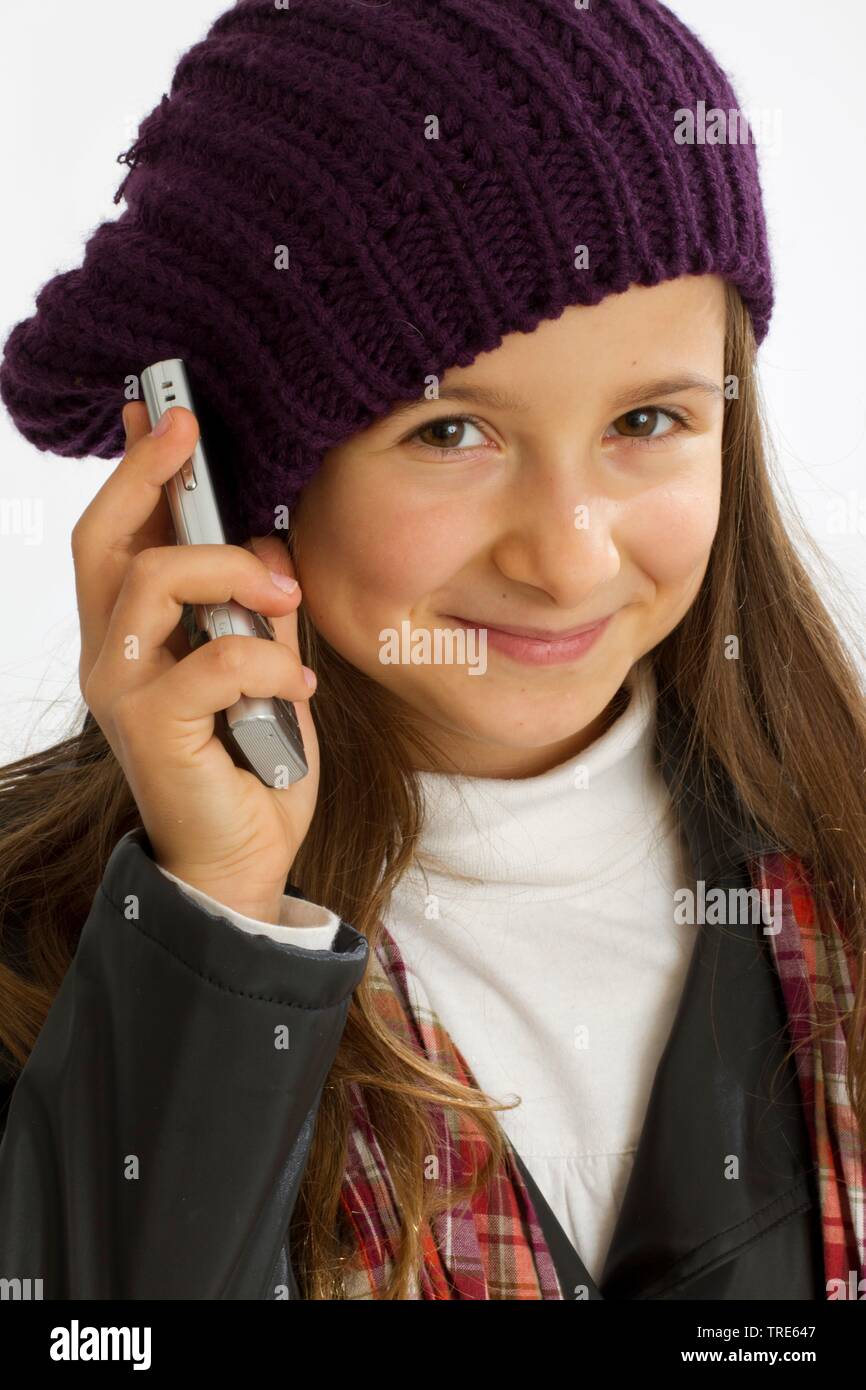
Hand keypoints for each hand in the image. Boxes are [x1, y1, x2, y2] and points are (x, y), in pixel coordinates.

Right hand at [73, 401, 319, 922]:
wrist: (242, 857)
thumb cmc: (250, 761)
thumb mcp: (265, 669)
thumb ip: (257, 611)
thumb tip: (270, 551)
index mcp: (137, 632)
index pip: (118, 534)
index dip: (135, 469)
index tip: (162, 411)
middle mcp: (113, 653)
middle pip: (109, 539)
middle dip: (150, 475)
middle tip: (190, 431)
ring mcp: (123, 689)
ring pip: (155, 581)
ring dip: (232, 573)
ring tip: (286, 596)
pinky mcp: (150, 727)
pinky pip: (211, 660)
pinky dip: (266, 660)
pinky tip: (297, 685)